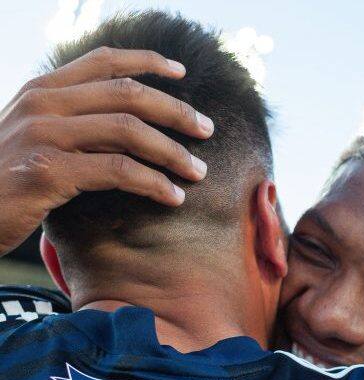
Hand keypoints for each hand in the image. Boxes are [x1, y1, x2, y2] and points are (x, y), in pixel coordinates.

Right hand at [0, 47, 213, 255]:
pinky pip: (119, 171)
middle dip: (177, 110)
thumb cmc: (3, 179)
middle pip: (128, 94)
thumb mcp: (32, 137)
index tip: (182, 71)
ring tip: (198, 171)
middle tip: (207, 129)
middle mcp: (42, 103)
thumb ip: (72, 123)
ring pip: (130, 131)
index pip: (104, 61)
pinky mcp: (48, 172)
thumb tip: (130, 128)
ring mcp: (43, 135)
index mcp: (41, 89)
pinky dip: (154, 183)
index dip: (148, 62)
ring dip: (173, 152)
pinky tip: (173, 197)